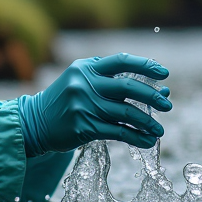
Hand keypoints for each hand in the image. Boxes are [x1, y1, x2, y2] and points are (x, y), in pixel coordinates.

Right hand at [17, 53, 171, 156]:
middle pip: (127, 87)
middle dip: (152, 96)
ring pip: (126, 112)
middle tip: (167, 105)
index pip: (121, 61)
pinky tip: (147, 141)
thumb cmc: (66, 101)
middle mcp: (84, 84)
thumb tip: (159, 89)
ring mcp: (83, 105)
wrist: (34, 123)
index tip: (164, 73)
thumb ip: (114, 82)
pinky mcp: (84, 127)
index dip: (145, 65)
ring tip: (160, 129)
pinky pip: (118, 132)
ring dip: (147, 122)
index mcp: (86, 67)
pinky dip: (136, 137)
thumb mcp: (83, 82)